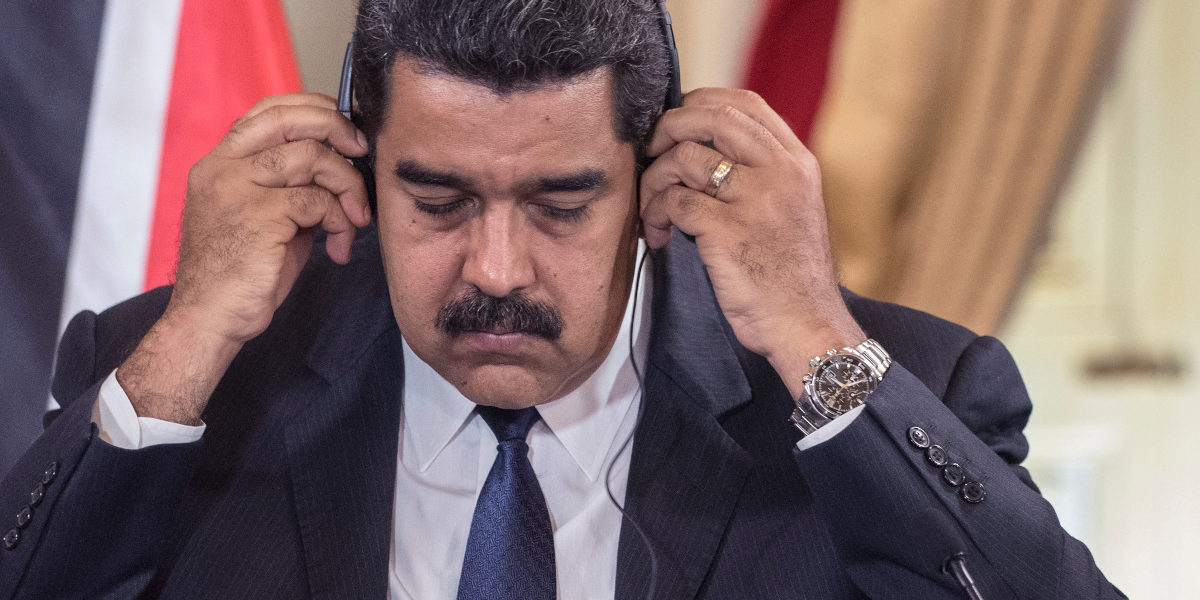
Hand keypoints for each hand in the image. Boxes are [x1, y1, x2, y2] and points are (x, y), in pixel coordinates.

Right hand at [117, 93, 370, 423]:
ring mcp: (238, 188)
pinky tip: (338, 248)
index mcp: (220, 162)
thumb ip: (290, 185)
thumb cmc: (241, 273)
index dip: (313, 110)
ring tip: (356, 219)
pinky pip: (319, 201)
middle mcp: (223, 167)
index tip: (345, 130)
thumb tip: (340, 164)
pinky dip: (340, 222)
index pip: (268, 111)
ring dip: (348, 186)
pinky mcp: (260, 215)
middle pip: (291, 121)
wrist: (210, 318)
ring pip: (312, 157)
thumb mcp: (264, 217)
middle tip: (362, 153)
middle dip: (337, 130)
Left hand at [639, 88, 864, 397]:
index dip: (701, 102)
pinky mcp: (728, 230)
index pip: (745, 105)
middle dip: (668, 128)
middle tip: (649, 151)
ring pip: (684, 157)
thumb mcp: (791, 209)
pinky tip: (658, 235)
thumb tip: (701, 146)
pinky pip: (675, 201)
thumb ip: (761, 174)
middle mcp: (780, 172)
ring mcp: (755, 199)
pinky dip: (655, 215)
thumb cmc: (789, 275)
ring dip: (654, 180)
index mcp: (797, 163)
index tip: (676, 121)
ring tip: (652, 211)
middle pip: (710, 117)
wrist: (806, 325)